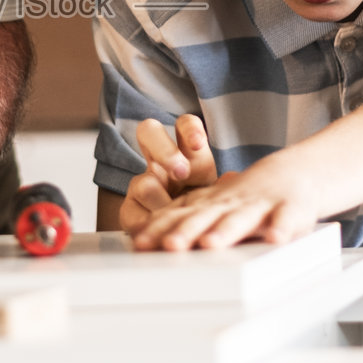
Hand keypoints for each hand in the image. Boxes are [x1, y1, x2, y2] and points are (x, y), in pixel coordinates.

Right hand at [120, 115, 217, 237]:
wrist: (183, 236)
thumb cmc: (207, 209)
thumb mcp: (218, 194)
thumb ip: (223, 185)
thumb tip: (232, 177)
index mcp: (187, 153)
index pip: (184, 125)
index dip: (189, 129)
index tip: (197, 143)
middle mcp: (160, 162)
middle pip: (148, 132)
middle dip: (164, 152)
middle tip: (180, 172)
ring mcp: (142, 184)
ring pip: (143, 183)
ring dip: (162, 201)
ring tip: (175, 217)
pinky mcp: (130, 209)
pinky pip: (134, 213)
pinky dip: (152, 225)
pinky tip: (163, 234)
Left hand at [131, 145, 318, 251]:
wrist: (293, 172)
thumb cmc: (245, 196)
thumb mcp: (210, 204)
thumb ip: (180, 218)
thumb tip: (139, 235)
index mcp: (209, 204)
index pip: (179, 216)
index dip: (159, 229)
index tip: (140, 244)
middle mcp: (230, 204)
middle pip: (204, 218)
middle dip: (186, 232)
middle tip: (170, 246)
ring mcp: (260, 205)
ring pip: (240, 218)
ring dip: (225, 231)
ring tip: (211, 244)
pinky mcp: (290, 208)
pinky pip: (286, 218)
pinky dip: (281, 228)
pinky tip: (275, 238)